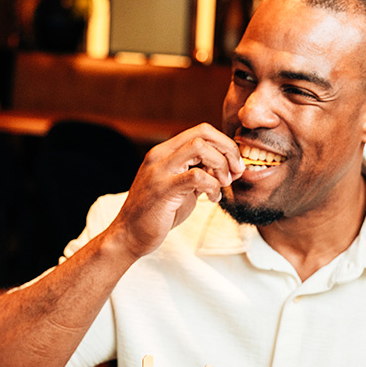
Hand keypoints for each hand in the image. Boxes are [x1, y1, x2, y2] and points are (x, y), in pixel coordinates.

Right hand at [109, 123, 242, 258]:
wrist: (129, 236)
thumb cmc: (156, 213)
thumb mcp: (181, 187)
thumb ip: (200, 172)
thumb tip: (227, 164)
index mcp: (164, 152)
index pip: (201, 131)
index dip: (224, 144)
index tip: (234, 164)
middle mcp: (159, 156)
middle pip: (203, 133)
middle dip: (228, 150)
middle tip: (236, 172)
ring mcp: (159, 171)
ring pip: (200, 147)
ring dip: (221, 165)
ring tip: (223, 185)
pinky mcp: (163, 189)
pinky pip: (197, 176)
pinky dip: (213, 186)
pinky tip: (212, 198)